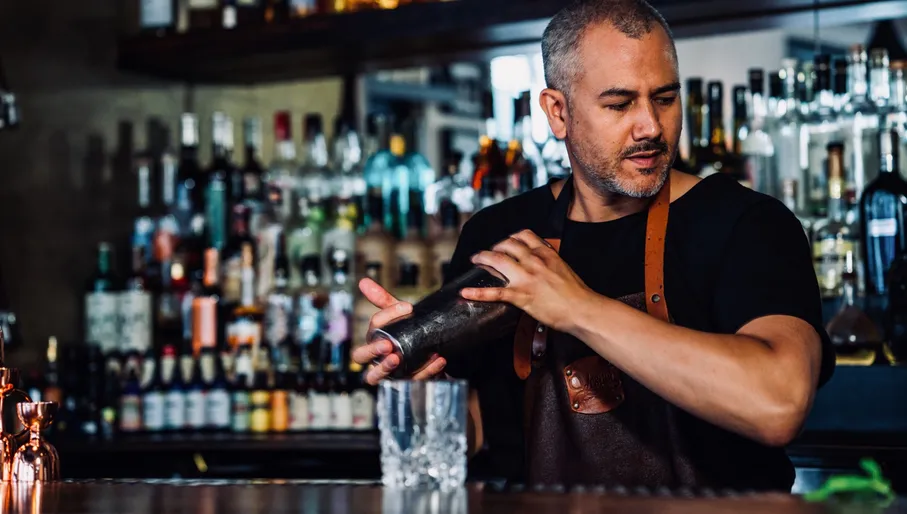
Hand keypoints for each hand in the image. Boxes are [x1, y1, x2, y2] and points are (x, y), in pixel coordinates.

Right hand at [351, 277, 446, 384]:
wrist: (432, 355)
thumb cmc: (409, 336)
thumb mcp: (399, 318)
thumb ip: (383, 301)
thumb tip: (363, 281)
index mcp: (374, 340)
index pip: (373, 327)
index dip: (387, 316)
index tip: (408, 307)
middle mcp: (377, 357)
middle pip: (360, 356)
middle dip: (372, 350)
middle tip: (387, 344)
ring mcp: (391, 373)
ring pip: (375, 377)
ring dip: (384, 368)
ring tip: (397, 358)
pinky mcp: (409, 383)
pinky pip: (414, 381)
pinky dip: (426, 371)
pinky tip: (437, 359)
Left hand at [461, 229, 595, 333]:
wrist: (581, 309)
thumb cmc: (577, 293)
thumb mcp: (564, 267)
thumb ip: (550, 261)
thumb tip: (542, 261)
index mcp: (545, 253)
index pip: (524, 235)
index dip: (511, 237)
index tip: (506, 242)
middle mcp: (533, 261)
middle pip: (506, 244)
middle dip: (494, 246)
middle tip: (488, 252)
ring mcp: (525, 277)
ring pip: (497, 260)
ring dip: (482, 258)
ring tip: (475, 259)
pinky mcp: (520, 295)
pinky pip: (494, 292)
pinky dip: (477, 292)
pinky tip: (466, 292)